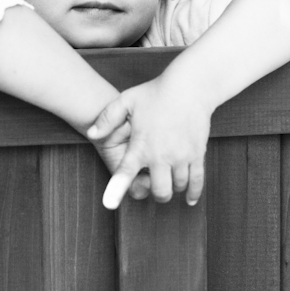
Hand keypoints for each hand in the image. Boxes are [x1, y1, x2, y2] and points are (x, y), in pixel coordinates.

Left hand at [88, 67, 213, 209]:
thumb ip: (107, 118)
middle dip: (155, 193)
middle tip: (152, 183)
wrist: (190, 86)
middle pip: (160, 191)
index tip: (109, 204)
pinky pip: (197, 181)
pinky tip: (189, 198)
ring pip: (177, 187)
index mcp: (141, 145)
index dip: (116, 190)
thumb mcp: (126, 100)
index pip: (126, 173)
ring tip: (168, 179)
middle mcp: (162, 155)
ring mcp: (182, 156)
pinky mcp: (198, 154)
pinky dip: (193, 192)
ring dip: (172, 189)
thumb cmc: (156, 92)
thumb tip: (92, 134)